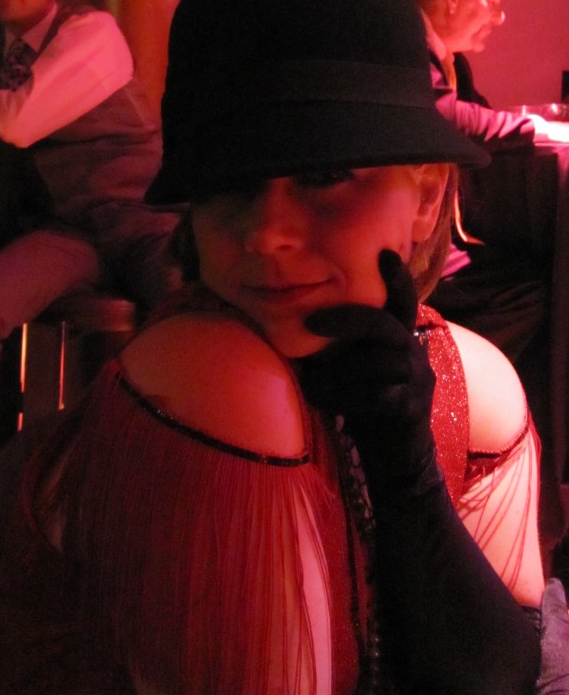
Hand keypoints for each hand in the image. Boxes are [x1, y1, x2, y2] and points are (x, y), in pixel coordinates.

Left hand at [298, 249, 436, 485]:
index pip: (403, 302)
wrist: (397, 462)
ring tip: (310, 379)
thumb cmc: (368, 408)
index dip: (396, 278)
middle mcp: (414, 354)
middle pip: (386, 325)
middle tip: (311, 321)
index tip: (383, 253)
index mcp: (401, 340)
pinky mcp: (411, 410)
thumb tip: (297, 320)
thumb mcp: (356, 370)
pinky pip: (375, 396)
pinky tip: (319, 399)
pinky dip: (341, 396)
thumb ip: (343, 347)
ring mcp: (418, 382)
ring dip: (337, 371)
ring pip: (377, 363)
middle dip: (348, 319)